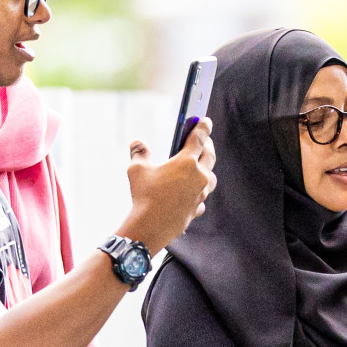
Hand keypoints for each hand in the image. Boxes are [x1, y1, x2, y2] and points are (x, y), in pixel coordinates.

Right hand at [119, 117, 217, 252]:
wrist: (151, 226)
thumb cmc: (144, 196)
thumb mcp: (137, 170)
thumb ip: (139, 153)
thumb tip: (137, 143)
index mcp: (187, 162)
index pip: (198, 139)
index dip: (203, 127)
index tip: (206, 120)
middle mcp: (199, 177)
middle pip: (209, 156)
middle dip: (207, 145)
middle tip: (204, 139)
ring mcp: (201, 193)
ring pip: (210, 177)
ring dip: (206, 168)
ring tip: (201, 164)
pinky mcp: (198, 207)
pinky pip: (202, 195)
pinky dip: (199, 190)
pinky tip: (193, 191)